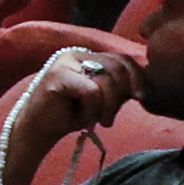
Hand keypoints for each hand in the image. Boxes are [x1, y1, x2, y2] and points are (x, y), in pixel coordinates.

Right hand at [22, 41, 137, 134]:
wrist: (37, 131)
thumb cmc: (70, 115)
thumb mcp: (102, 99)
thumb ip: (119, 87)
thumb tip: (146, 85)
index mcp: (87, 55)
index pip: (122, 59)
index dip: (137, 77)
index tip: (141, 97)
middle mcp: (76, 53)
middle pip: (117, 68)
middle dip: (120, 96)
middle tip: (109, 119)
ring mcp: (64, 62)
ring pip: (106, 80)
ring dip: (107, 107)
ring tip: (98, 121)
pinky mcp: (57, 76)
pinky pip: (91, 91)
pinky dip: (93, 110)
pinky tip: (85, 120)